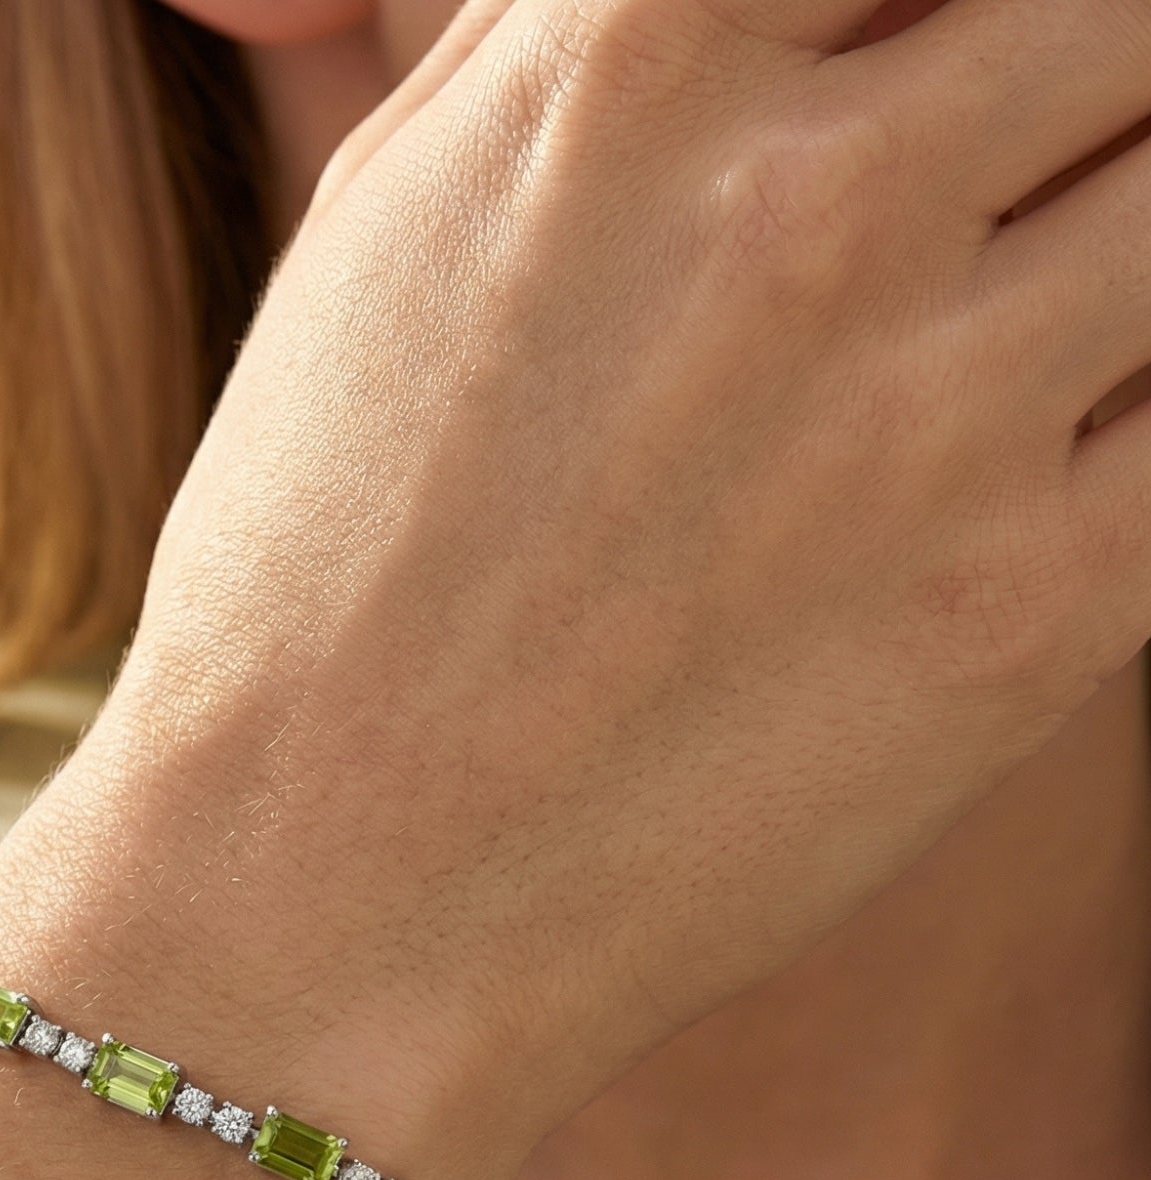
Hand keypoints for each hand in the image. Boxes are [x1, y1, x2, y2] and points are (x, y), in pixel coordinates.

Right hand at [0, 0, 1150, 1179]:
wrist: (319, 892)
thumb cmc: (311, 578)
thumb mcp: (381, 236)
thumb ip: (564, 46)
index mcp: (625, 63)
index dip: (945, 11)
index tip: (930, 76)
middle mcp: (809, 202)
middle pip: (1118, 10)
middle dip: (1075, 81)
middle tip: (997, 193)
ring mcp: (938, 407)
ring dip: (1113, 237)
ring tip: (992, 340)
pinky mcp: (1034, 610)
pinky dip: (1138, 412)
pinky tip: (1032, 463)